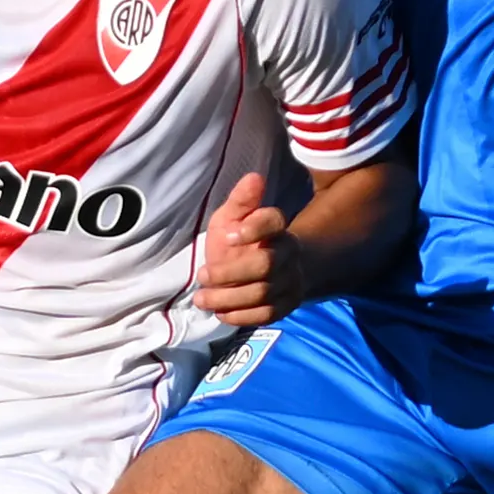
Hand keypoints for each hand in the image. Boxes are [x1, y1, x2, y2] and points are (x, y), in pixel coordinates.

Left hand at [194, 173, 296, 329]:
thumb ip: (241, 200)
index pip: (274, 221)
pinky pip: (266, 315)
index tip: (226, 237)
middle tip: (202, 275)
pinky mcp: (287, 305)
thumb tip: (254, 177)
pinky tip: (220, 312)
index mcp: (276, 227)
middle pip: (265, 265)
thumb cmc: (237, 238)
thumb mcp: (231, 217)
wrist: (257, 268)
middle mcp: (289, 254)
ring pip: (263, 294)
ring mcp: (291, 281)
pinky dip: (240, 316)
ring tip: (202, 298)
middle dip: (229, 273)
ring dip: (227, 298)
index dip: (252, 228)